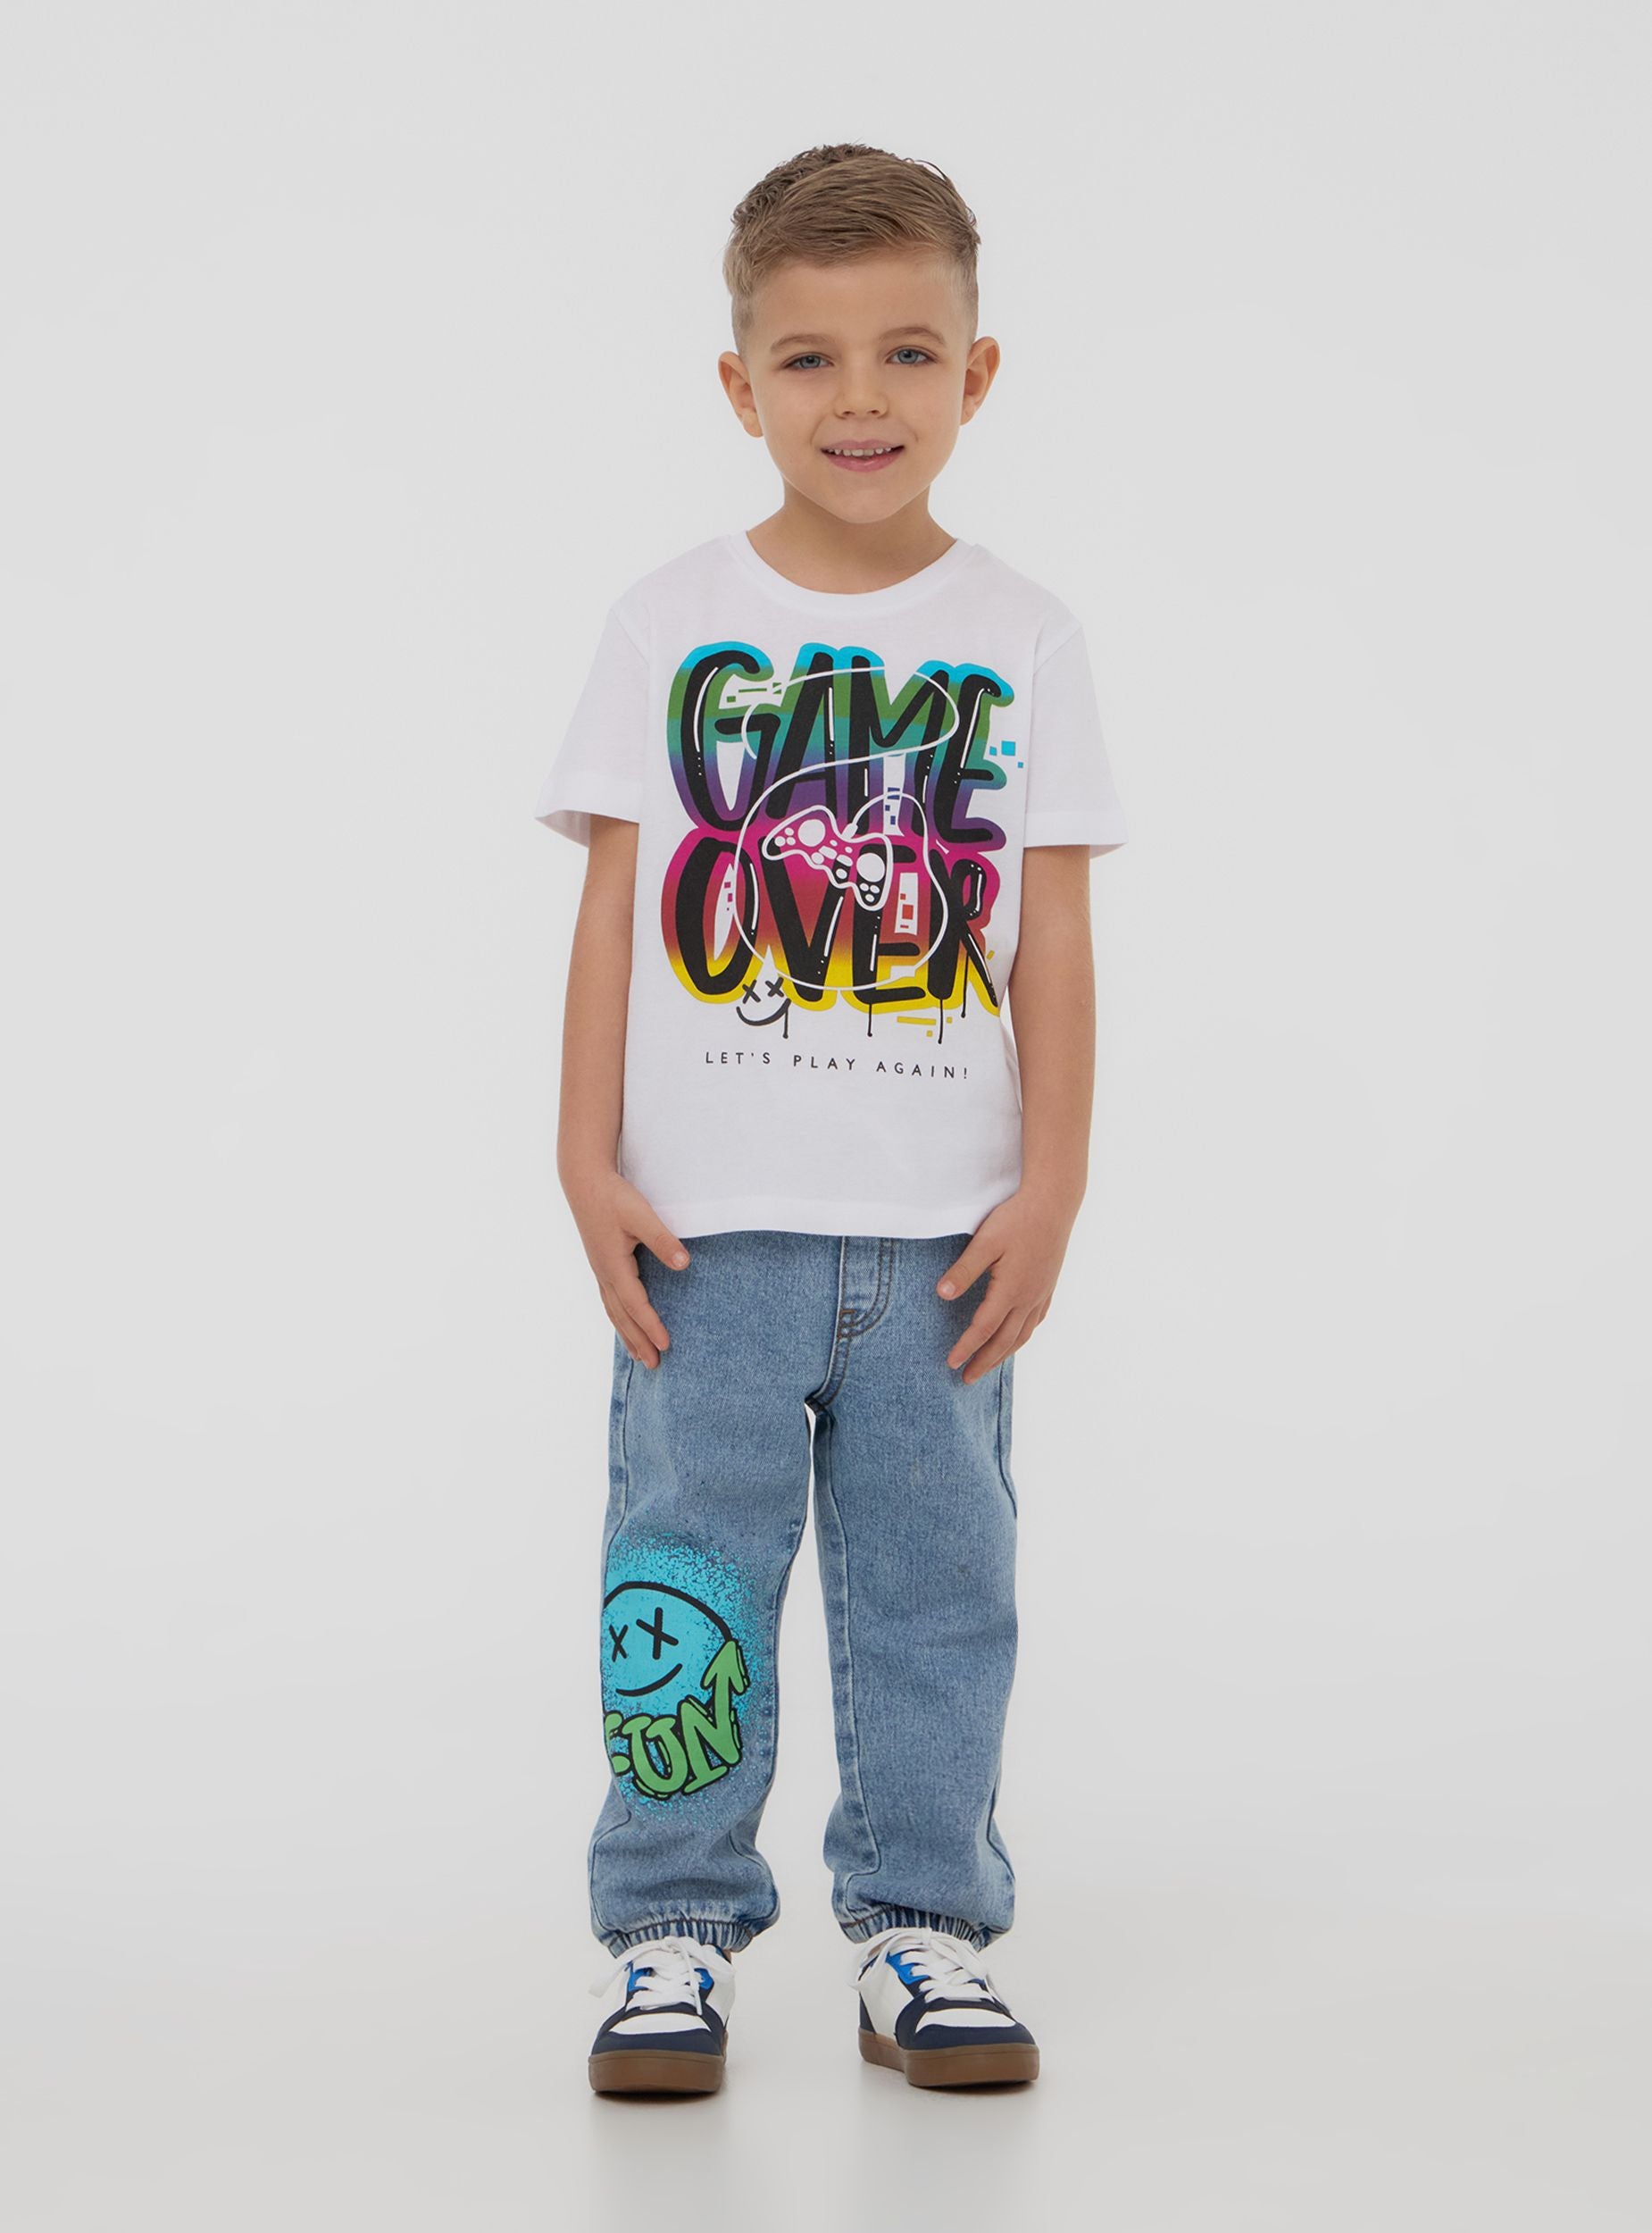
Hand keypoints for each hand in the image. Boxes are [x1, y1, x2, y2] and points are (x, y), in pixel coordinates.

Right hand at [564, 1168, 690, 1367]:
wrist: (583, 1181)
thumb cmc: (613, 1197)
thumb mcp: (641, 1215)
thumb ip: (663, 1240)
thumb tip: (684, 1264)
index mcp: (613, 1266)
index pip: (636, 1304)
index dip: (651, 1326)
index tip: (666, 1346)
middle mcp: (604, 1273)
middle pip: (622, 1316)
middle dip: (638, 1341)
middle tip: (655, 1365)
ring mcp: (600, 1270)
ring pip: (614, 1311)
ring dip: (627, 1334)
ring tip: (639, 1356)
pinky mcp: (600, 1263)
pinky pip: (610, 1300)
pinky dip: (619, 1318)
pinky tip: (625, 1322)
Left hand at [935, 1188, 1078, 1383]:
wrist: (1054, 1202)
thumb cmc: (1018, 1219)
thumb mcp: (985, 1242)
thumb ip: (964, 1270)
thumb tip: (942, 1294)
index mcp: (1011, 1290)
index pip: (984, 1328)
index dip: (967, 1348)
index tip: (951, 1363)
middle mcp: (1029, 1297)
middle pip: (1005, 1340)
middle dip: (985, 1361)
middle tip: (967, 1379)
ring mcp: (1042, 1292)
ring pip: (1023, 1333)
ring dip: (1005, 1353)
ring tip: (990, 1366)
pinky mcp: (1049, 1284)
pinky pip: (1036, 1320)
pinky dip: (1023, 1335)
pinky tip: (1018, 1337)